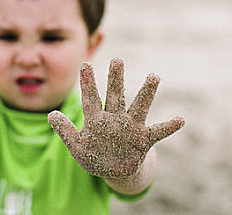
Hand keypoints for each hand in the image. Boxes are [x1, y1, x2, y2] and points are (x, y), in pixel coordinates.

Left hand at [48, 58, 184, 178]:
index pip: (91, 99)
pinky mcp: (143, 139)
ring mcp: (130, 127)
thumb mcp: (77, 146)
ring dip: (146, 93)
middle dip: (115, 80)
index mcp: (97, 120)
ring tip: (154, 76)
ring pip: (138, 107)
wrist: (114, 171)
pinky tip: (181, 119)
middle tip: (117, 60)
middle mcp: (115, 118)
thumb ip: (65, 131)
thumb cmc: (94, 156)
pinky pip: (158, 131)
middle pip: (115, 96)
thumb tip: (50, 114)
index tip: (85, 65)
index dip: (88, 83)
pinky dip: (169, 126)